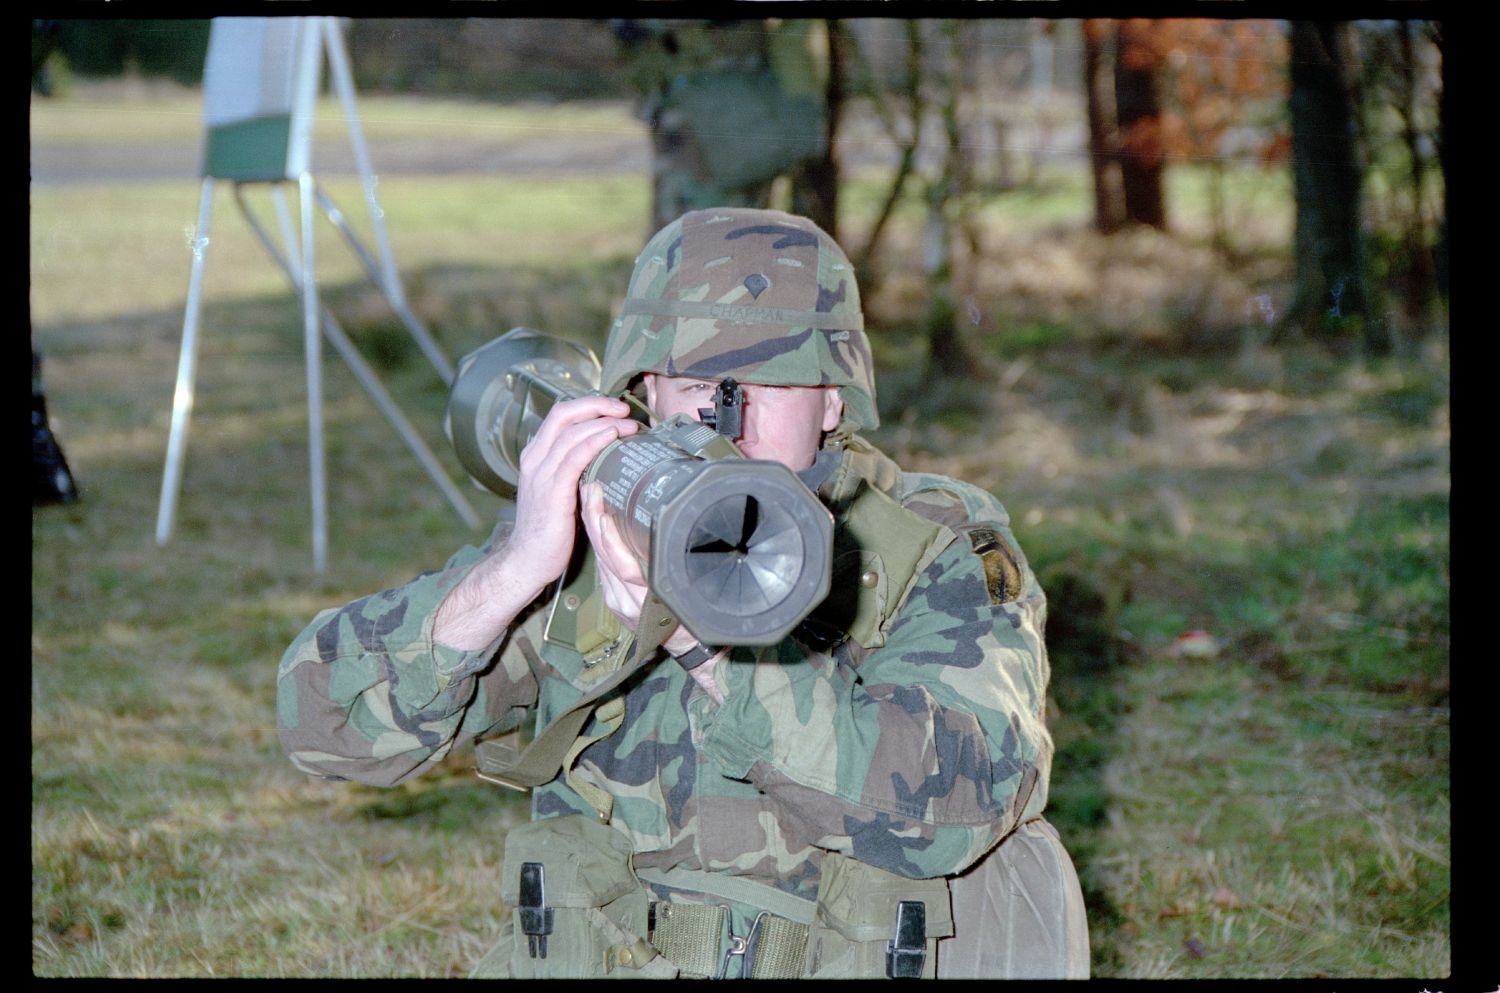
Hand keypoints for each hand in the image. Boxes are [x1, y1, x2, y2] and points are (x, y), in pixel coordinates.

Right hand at [434, 396, 637, 649]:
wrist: (527, 560)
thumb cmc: (547, 529)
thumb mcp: (558, 490)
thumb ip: (573, 469)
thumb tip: (605, 454)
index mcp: (535, 455)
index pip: (560, 414)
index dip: (589, 405)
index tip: (616, 409)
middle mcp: (535, 459)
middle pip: (564, 414)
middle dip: (598, 405)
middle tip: (625, 409)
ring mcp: (541, 474)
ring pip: (572, 432)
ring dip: (605, 423)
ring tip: (629, 424)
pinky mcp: (552, 491)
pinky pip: (575, 456)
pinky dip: (595, 441)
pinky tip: (612, 437)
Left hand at [582, 481, 724, 701]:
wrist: (692, 653)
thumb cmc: (698, 627)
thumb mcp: (693, 601)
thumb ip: (679, 576)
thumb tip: (678, 541)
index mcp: (642, 601)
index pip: (620, 564)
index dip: (610, 538)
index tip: (604, 513)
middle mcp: (623, 602)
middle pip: (603, 557)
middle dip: (594, 522)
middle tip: (590, 490)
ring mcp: (617, 603)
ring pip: (600, 560)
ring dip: (593, 528)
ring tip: (590, 498)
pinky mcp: (615, 602)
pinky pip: (604, 568)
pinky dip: (600, 543)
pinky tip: (597, 522)